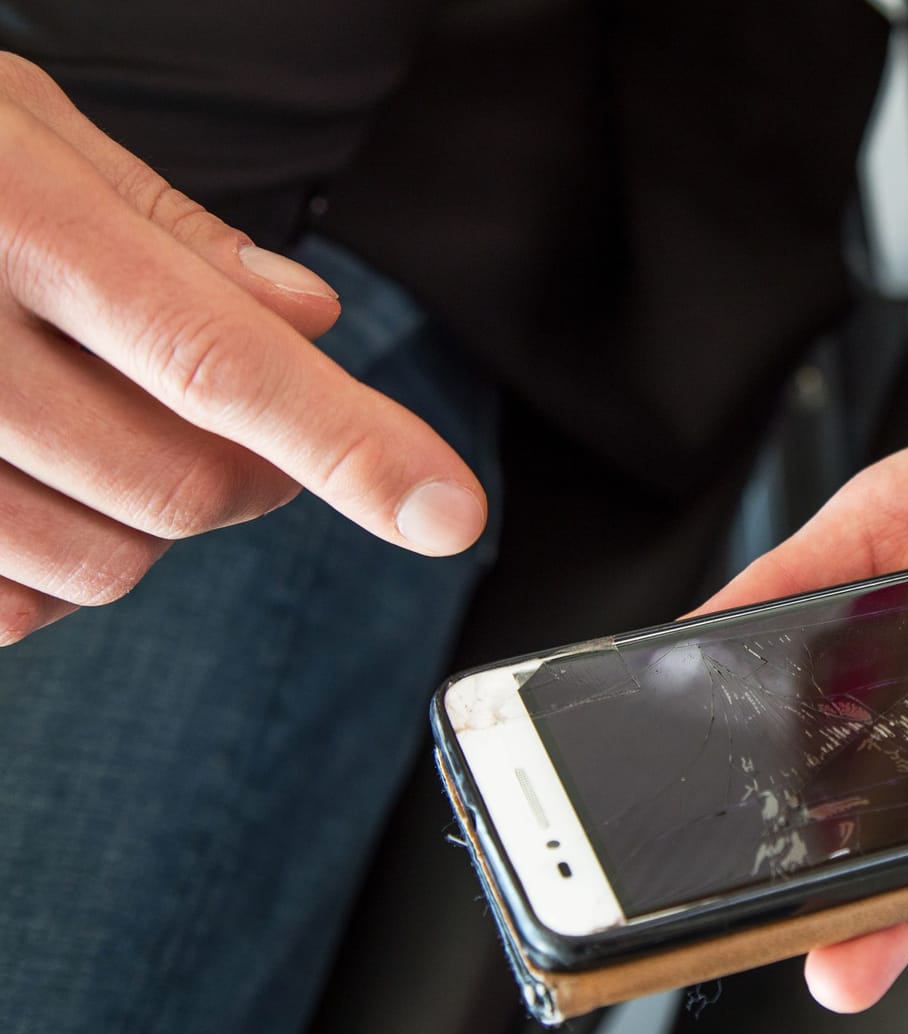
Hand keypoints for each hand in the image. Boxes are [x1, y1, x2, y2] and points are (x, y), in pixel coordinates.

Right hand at [0, 54, 486, 642]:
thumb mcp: (10, 127)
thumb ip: (164, 229)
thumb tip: (308, 315)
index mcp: (7, 218)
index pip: (212, 354)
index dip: (344, 443)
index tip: (443, 510)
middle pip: (175, 488)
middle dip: (246, 480)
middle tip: (237, 433)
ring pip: (94, 565)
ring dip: (142, 532)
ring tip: (99, 442)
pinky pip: (1, 612)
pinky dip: (46, 581)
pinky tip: (28, 496)